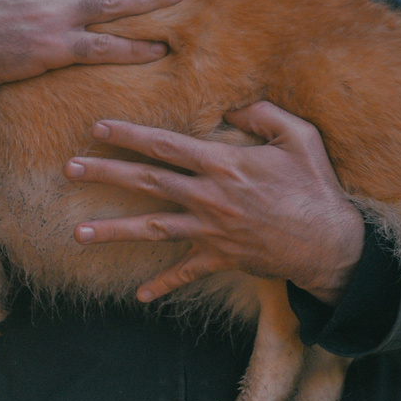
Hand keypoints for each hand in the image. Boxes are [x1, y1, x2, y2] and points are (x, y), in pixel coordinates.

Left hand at [66, 102, 366, 303]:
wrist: (331, 244)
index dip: (129, 135)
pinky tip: (140, 295)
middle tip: (69, 169)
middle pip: (146, 182)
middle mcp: (209, 197)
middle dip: (104, 173)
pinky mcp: (221, 258)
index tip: (97, 128)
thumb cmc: (316, 187)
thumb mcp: (299, 137)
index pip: (165, 145)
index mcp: (223, 164)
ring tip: (78, 234)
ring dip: (113, 231)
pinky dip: (164, 285)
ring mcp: (211, 231)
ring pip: (152, 229)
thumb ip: (264, 114)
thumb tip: (234, 105)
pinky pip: (186, 273)